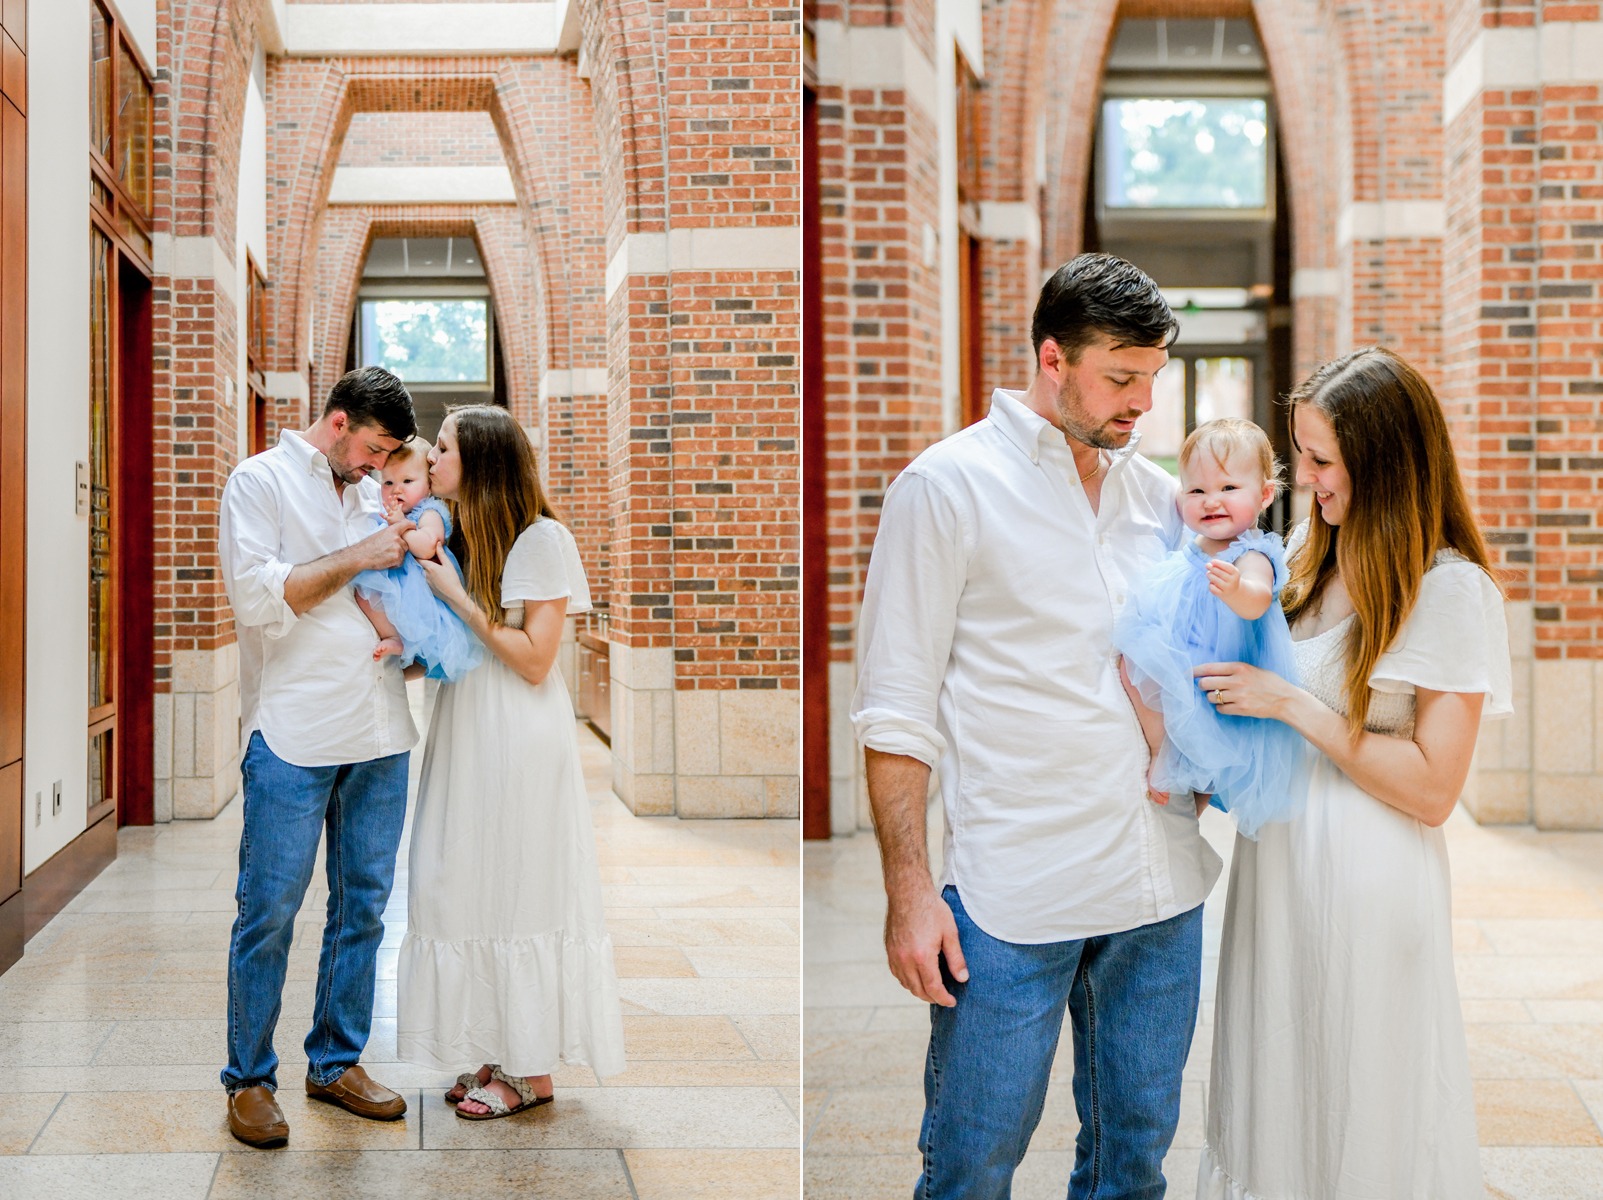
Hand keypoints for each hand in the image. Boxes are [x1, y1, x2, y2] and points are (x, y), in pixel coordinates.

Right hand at [354, 520, 415, 570]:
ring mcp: (398, 548)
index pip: (406, 524)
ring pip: (403, 553)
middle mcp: (396, 538)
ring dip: (396, 556)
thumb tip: (398, 535)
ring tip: (384, 556)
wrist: (361, 556)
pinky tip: (385, 561)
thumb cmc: (368, 546)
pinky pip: (400, 562)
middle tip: (387, 551)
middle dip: (399, 548)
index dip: (411, 525)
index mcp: (392, 530)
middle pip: (405, 544)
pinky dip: (394, 563)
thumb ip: (391, 534)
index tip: (413, 527)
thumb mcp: (380, 534)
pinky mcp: (397, 558)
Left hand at [383, 497, 408, 525]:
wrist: (403, 527)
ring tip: (383, 502)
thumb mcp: (401, 513)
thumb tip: (401, 504)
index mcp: (398, 511)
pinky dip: (382, 515)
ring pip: (389, 510)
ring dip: (386, 505)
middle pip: (393, 505)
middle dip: (391, 501)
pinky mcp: (390, 519)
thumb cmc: (401, 521)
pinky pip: (385, 517)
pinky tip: (379, 513)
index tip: (395, 495)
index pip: (396, 504)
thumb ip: (400, 508)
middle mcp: (395, 512)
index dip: (395, 500)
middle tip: (389, 496)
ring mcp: (392, 515)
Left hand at [418, 556, 469, 609]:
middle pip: (421, 565)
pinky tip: (437, 578)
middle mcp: (424, 574)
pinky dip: (428, 576)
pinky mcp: (427, 587)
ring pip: (423, 572)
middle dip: (425, 562)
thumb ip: (441, 553)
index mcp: (429, 567)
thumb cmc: (452, 579)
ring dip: (427, 569)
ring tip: (437, 569)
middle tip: (433, 560)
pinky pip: (425, 578)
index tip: (422, 552)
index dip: (419, 555)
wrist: (453, 595)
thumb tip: (437, 543)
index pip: (418, 559)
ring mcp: (425, 581)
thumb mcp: (448, 564)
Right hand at [884, 883, 968, 1006]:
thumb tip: (962, 979)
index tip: (952, 1002)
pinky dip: (907, 980)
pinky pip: (897, 974)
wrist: (908, 891)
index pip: (933, 988)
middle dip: (932, 997)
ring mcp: (895, 955)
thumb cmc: (931, 908)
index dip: (944, 998)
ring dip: (919, 990)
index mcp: (922, 956)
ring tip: (932, 988)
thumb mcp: (950, 932)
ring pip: (906, 984)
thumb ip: (956, 958)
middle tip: (944, 997)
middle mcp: (905, 960)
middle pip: (918, 990)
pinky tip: (917, 976)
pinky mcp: (889, 950)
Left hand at [1194, 661, 1297, 720]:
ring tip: (1221, 696)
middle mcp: (1237, 680)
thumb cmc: (1269, 682)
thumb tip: (1211, 673)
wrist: (1285, 699)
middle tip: (1206, 687)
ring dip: (1212, 698)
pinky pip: (1221, 709)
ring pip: (1211, 698)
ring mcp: (1239, 695)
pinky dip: (1221, 708)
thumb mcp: (1252, 669)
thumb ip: (1233, 670)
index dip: (1194, 671)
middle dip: (1202, 686)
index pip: (1209, 668)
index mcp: (1239, 667)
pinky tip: (1229, 705)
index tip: (1186, 673)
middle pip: (1206, 683)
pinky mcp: (1241, 708)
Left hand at [1206, 559, 1240, 598]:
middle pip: (1220, 573)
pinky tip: (1211, 584)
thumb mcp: (1228, 571)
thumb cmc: (1228, 577)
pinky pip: (1213, 588)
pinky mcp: (1222, 594)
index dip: (1219, 563)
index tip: (1212, 561)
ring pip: (1215, 580)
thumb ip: (1219, 566)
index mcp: (1236, 573)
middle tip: (1207, 565)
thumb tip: (1209, 565)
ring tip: (1208, 574)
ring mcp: (1228, 588)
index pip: (1227, 567)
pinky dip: (1210, 585)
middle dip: (1212, 568)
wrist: (1234, 592)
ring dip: (1210, 575)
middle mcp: (1233, 581)